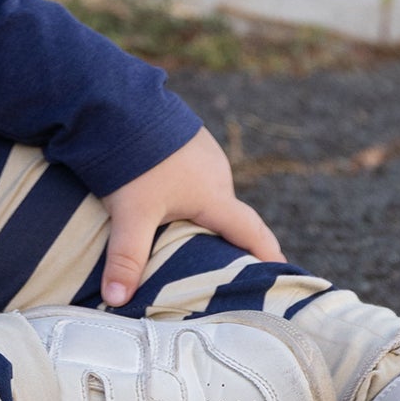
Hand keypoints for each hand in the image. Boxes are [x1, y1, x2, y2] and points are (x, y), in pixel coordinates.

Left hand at [97, 127, 281, 307]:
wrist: (119, 101)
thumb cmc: (135, 159)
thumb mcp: (131, 213)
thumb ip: (127, 257)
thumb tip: (117, 299)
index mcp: (215, 195)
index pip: (251, 233)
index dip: (267, 256)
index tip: (282, 274)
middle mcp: (216, 173)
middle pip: (228, 215)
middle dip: (227, 239)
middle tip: (224, 265)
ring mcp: (202, 151)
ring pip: (208, 192)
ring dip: (202, 212)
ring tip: (188, 235)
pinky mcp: (185, 138)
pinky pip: (192, 173)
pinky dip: (186, 190)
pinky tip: (166, 198)